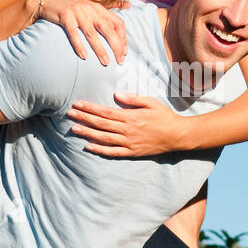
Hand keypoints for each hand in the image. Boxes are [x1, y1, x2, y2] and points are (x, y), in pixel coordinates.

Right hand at [35, 0, 128, 65]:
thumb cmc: (72, 5)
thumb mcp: (91, 4)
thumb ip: (109, 7)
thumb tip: (128, 4)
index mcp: (98, 8)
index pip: (117, 22)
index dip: (123, 38)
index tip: (125, 52)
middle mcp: (90, 9)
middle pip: (107, 29)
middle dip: (116, 46)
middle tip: (120, 61)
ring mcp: (77, 12)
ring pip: (91, 33)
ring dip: (100, 49)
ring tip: (105, 62)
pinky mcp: (65, 16)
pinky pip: (73, 33)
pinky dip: (79, 45)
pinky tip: (84, 56)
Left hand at [67, 93, 185, 156]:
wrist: (177, 135)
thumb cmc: (164, 117)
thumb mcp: (151, 102)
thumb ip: (133, 99)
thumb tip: (116, 95)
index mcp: (130, 116)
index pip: (105, 111)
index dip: (90, 108)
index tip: (77, 104)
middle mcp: (127, 130)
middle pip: (101, 123)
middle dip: (84, 118)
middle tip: (70, 114)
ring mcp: (128, 142)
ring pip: (103, 138)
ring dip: (88, 133)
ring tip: (74, 129)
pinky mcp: (132, 152)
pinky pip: (113, 152)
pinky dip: (100, 150)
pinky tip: (88, 146)